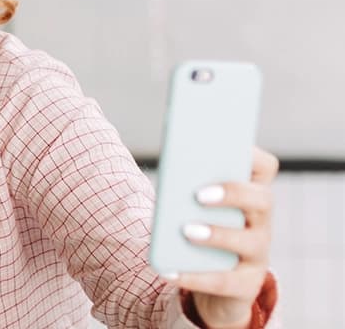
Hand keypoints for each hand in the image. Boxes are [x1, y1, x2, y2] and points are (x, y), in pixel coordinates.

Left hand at [171, 147, 277, 327]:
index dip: (252, 154)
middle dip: (232, 193)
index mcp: (249, 195)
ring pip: (249, 241)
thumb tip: (167, 170)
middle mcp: (262, 222)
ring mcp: (259, 255)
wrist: (218, 289)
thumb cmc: (201, 232)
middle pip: (262, 200)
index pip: (264, 168)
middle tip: (198, 194)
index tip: (229, 143)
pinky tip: (167, 270)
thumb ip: (186, 189)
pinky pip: (223, 281)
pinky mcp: (246, 285)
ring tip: (186, 230)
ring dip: (216, 234)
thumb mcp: (195, 209)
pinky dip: (193, 276)